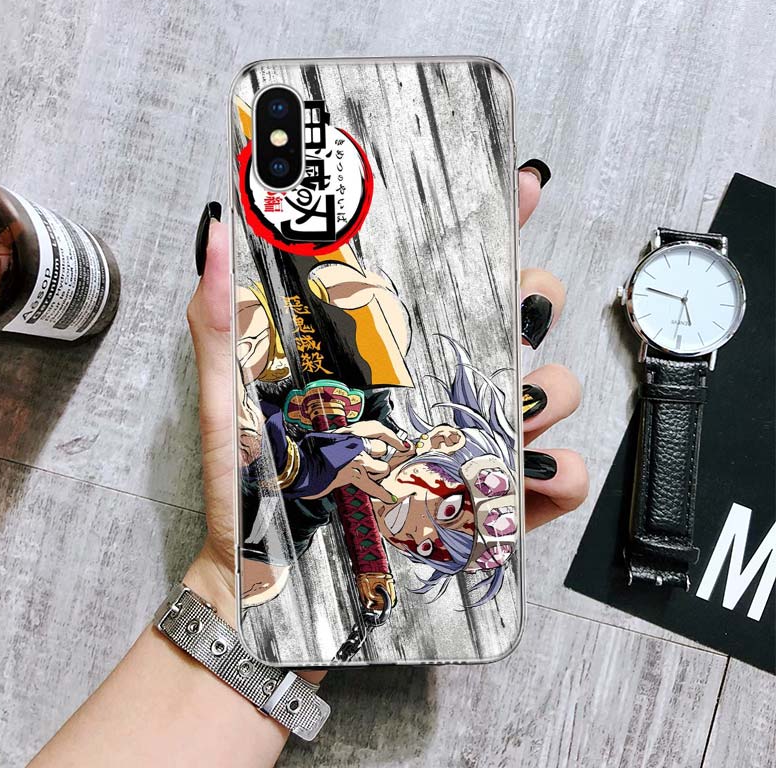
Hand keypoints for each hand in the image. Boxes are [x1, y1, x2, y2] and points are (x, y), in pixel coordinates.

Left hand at [184, 164, 587, 616]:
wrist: (270, 586)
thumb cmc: (251, 491)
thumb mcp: (231, 400)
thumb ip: (219, 322)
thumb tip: (214, 233)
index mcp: (390, 352)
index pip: (451, 274)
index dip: (493, 223)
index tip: (516, 188)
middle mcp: (440, 388)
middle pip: (522, 318)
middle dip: (534, 301)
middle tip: (508, 316)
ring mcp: (474, 444)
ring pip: (552, 390)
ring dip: (545, 390)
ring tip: (504, 412)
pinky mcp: (494, 507)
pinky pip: (562, 480)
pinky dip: (561, 474)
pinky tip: (521, 481)